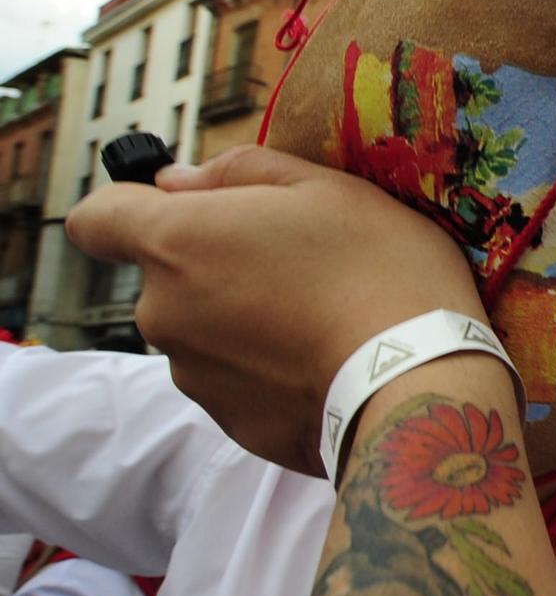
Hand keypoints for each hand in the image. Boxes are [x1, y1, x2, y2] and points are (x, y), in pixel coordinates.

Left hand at [65, 145, 483, 475]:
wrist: (420, 384)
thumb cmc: (380, 270)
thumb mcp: (328, 189)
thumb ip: (241, 171)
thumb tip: (178, 180)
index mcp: (177, 242)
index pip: (95, 218)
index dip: (131, 208)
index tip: (189, 210)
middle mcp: (163, 312)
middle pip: (166, 278)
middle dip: (216, 266)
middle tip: (300, 264)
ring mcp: (192, 376)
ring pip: (203, 331)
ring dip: (244, 319)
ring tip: (322, 317)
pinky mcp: (230, 424)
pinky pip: (237, 381)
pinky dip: (269, 368)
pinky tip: (327, 360)